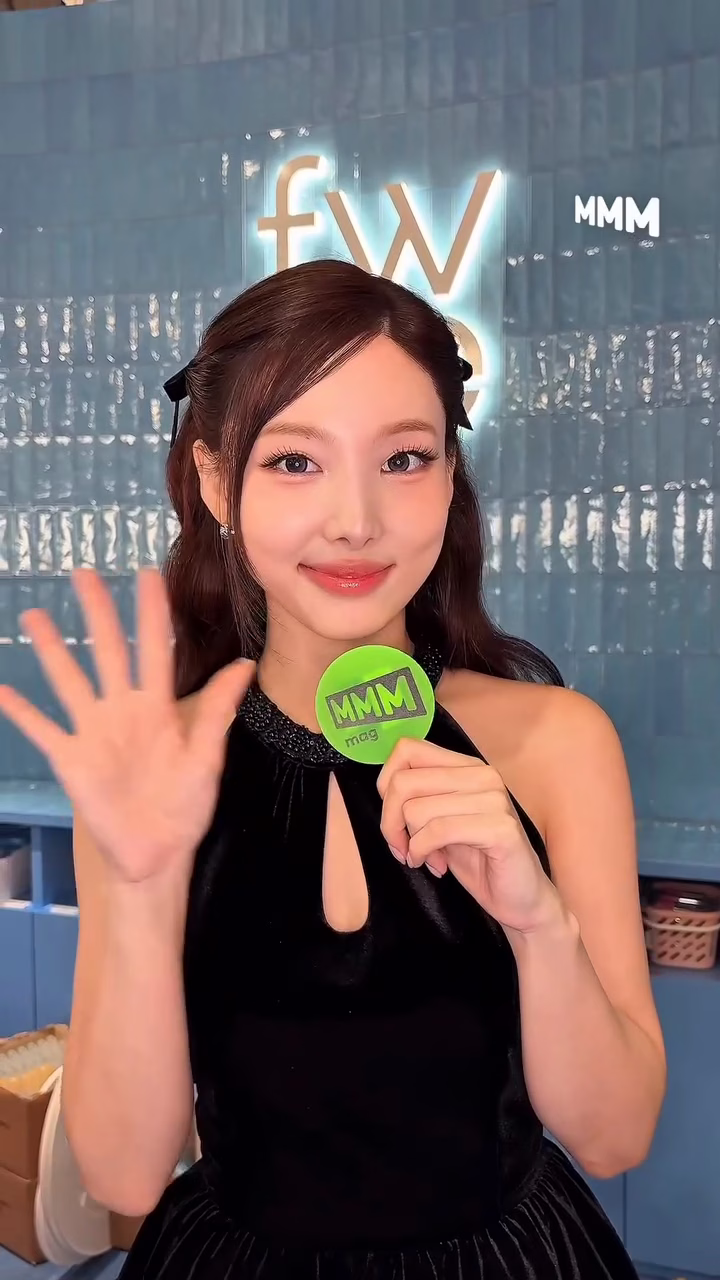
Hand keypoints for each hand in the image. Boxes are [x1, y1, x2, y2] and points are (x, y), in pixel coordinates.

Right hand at [0, 569, 254, 884]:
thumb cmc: (185, 804)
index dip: (152, 612)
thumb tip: (245, 666)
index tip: (146, 573)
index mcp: (158, 706)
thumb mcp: (207, 758)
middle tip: (83, 572)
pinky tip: (3, 689)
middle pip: (108, 650)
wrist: (156, 853)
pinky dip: (22, 712)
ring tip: (34, 615)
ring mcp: (94, 731)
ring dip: (53, 649)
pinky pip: (43, 729)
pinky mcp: (72, 758)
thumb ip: (218, 712)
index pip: (155, 648)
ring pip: (70, 679)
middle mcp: (123, 709)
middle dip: (97, 612)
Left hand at [377, 738, 562, 935]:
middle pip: (404, 783)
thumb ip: (419, 798)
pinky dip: (422, 852)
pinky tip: (434, 866)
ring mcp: (494, 799)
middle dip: (390, 821)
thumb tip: (384, 788)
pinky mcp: (500, 828)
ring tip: (426, 857)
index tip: (393, 816)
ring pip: (416, 809)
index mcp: (467, 767)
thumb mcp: (441, 821)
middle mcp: (482, 775)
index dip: (386, 785)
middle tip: (401, 846)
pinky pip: (437, 831)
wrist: (521, 899)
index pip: (407, 750)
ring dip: (410, 843)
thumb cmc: (479, 860)